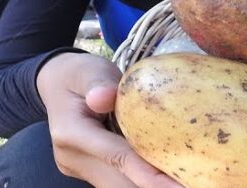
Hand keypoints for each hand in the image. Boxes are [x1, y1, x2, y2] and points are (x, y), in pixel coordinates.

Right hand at [37, 52, 183, 187]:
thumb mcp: (89, 70)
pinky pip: (117, 182)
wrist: (54, 83)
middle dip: (156, 187)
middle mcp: (73, 158)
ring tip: (185, 182)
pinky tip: (166, 176)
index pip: (119, 158)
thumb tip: (106, 96)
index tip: (180, 186)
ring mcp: (79, 169)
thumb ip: (100, 82)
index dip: (152, 176)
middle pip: (121, 184)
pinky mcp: (88, 172)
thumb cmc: (79, 74)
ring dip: (150, 185)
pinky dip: (141, 180)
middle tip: (193, 183)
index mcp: (72, 133)